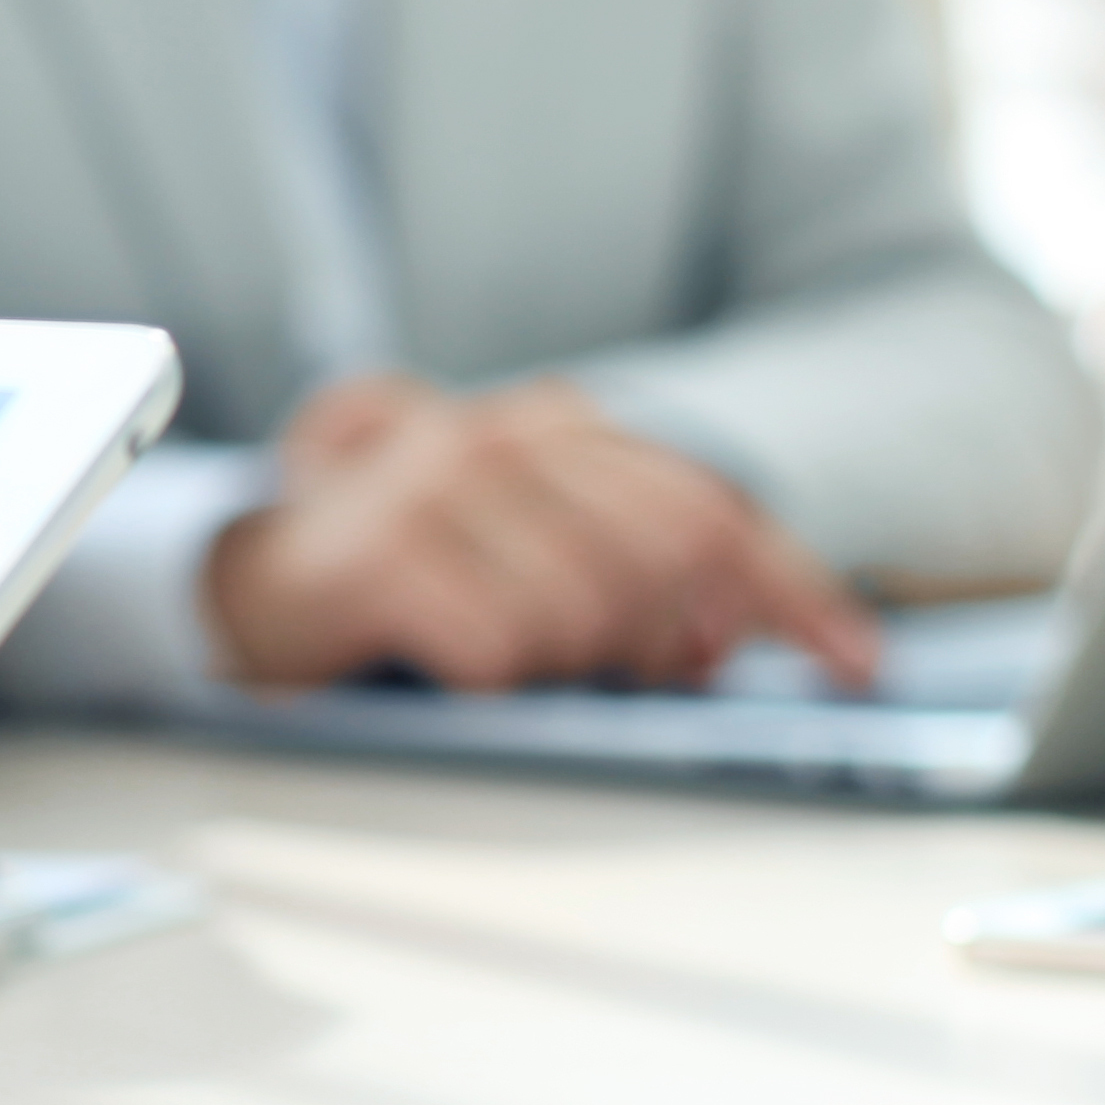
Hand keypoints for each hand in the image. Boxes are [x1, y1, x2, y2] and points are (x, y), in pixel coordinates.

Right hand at [204, 375, 881, 694]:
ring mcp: (436, 481)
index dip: (797, 591)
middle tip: (617, 679)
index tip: (854, 663)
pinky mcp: (378, 547)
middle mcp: (505, 432)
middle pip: (664, 558)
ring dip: (557, 667)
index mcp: (560, 424)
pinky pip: (492, 647)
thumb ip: (639, 578)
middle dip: (661, 642)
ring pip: (580, 610)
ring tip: (505, 662)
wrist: (250, 583)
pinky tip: (446, 667)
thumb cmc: (413, 580)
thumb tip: (728, 639)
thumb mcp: (537, 558)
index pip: (713, 508)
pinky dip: (485, 681)